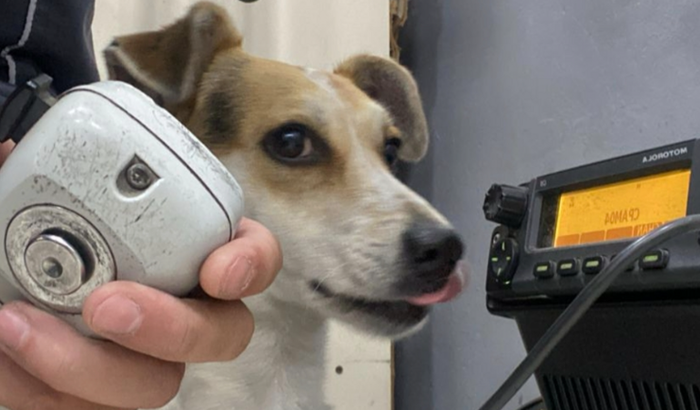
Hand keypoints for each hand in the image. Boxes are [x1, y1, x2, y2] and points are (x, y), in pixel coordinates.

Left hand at [0, 141, 281, 408]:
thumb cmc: (16, 242)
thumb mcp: (19, 195)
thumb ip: (27, 172)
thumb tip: (7, 148)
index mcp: (180, 249)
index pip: (250, 256)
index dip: (251, 264)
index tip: (218, 269)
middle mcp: (174, 306)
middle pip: (222, 334)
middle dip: (174, 327)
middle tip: (109, 304)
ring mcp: (137, 357)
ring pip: (155, 384)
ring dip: (90, 363)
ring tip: (18, 325)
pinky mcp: (92, 397)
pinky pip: (85, 409)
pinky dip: (41, 385)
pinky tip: (3, 354)